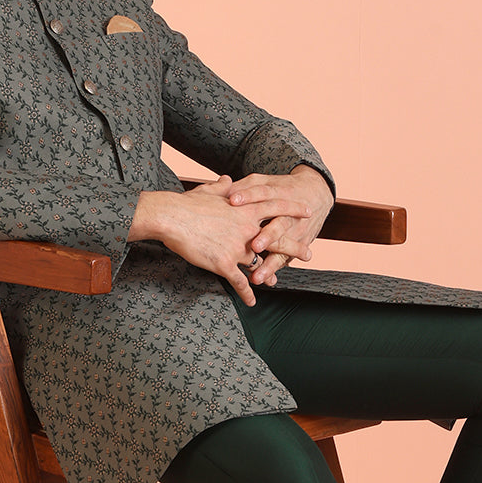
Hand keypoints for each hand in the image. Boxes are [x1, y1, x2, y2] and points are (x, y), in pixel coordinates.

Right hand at [129, 175, 312, 305]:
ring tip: (275, 282)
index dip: (293, 210)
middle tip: (309, 253)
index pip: (276, 207)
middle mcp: (247, 228)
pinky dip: (247, 293)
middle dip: (295, 247)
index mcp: (246, 209)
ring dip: (267, 274)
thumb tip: (227, 180)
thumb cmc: (188, 203)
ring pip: (259, 264)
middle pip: (278, 239)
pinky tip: (251, 302)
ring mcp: (237, 247)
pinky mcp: (224, 263)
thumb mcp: (209, 190)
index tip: (307, 211)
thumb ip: (223, 187)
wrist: (172, 217)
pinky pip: (240, 281)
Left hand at [226, 165, 332, 285]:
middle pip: (278, 225)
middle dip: (267, 236)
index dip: (248, 196)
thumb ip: (243, 186)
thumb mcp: (264, 182)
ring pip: (283, 248)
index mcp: (278, 194)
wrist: (316, 193)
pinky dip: (272, 270)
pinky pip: (283, 260)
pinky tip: (262, 280)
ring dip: (270, 264)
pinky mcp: (296, 245)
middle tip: (254, 245)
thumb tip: (222, 185)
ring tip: (257, 276)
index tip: (233, 200)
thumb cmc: (282, 189)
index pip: (263, 193)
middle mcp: (288, 214)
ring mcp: (294, 232)